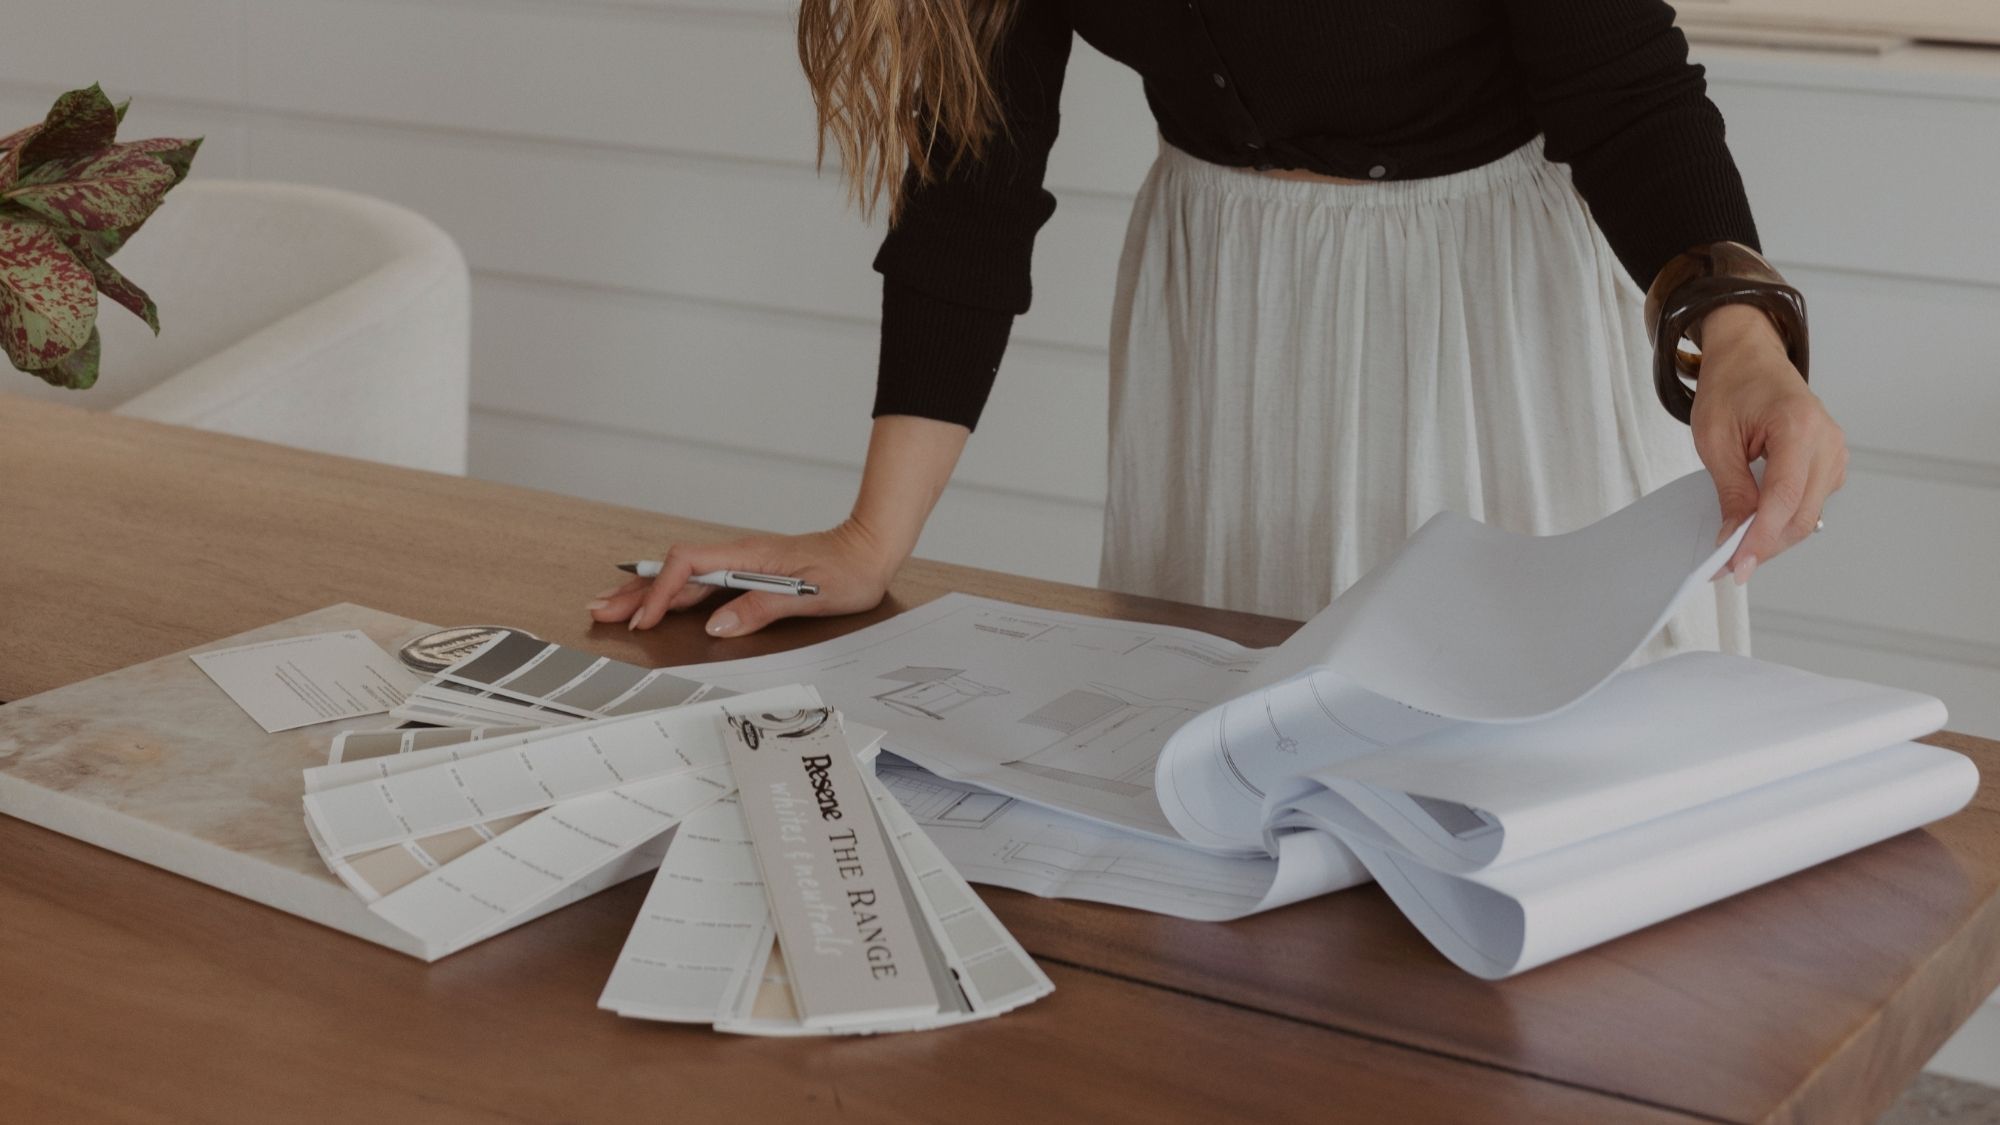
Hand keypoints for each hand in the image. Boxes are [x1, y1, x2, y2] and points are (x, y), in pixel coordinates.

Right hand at [587, 519, 902, 637]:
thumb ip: (762, 607)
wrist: (869, 550)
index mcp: (748, 556)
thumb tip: (718, 625)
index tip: (644, 621)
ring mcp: (740, 564)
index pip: (688, 566)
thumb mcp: (811, 595)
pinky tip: (657, 604)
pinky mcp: (746, 574)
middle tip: (600, 610)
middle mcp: (738, 556)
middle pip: (674, 570)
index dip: (661, 593)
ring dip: (646, 593)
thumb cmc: (848, 571)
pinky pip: (698, 583)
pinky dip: (671, 595)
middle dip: (635, 592)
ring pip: (682, 578)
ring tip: (612, 607)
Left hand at [1689, 305, 1848, 582]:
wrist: (1750, 357)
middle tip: (1728, 566)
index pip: (1783, 499)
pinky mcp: (1832, 461)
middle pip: (1802, 515)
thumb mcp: (1715, 439)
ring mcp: (1835, 451)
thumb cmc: (1730, 387)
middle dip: (1765, 545)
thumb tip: (1736, 537)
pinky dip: (1784, 519)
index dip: (1760, 539)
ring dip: (1774, 536)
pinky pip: (1811, 502)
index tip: (1737, 568)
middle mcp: (1827, 440)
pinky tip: (1757, 523)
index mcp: (1798, 427)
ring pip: (1809, 515)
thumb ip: (1731, 490)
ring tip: (1737, 546)